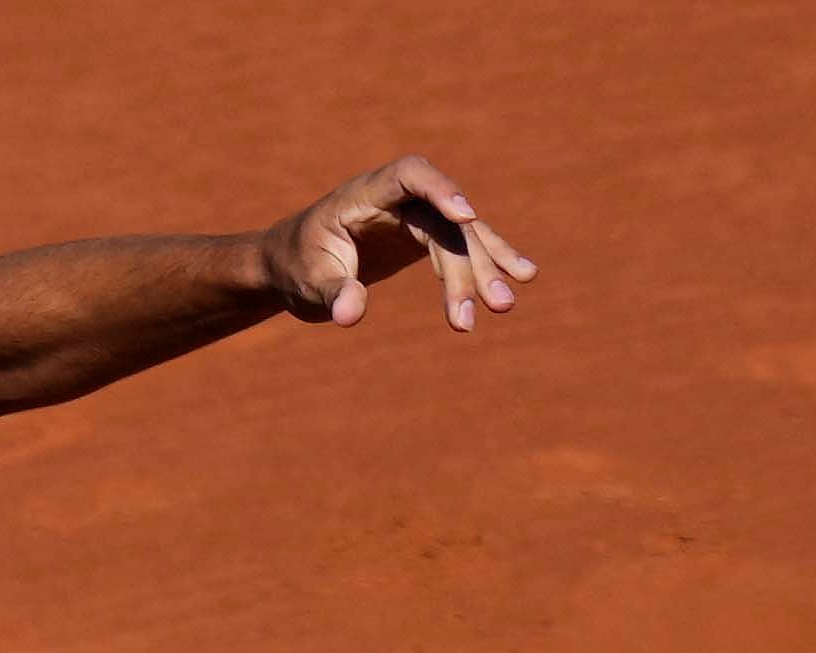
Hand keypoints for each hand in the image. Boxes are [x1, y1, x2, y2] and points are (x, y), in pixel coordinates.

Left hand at [261, 155, 537, 332]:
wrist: (293, 265)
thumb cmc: (295, 266)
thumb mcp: (306, 283)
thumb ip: (331, 293)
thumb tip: (351, 314)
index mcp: (363, 195)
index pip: (408, 175)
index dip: (439, 188)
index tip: (466, 215)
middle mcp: (396, 199)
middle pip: (443, 222)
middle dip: (467, 263)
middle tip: (488, 306)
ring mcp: (415, 215)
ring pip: (461, 235)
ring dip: (485, 268)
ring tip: (503, 305)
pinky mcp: (425, 235)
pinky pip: (463, 245)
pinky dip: (489, 261)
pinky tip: (522, 276)